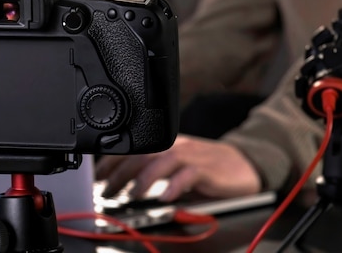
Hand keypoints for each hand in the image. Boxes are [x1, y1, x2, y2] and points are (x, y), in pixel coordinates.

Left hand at [95, 134, 261, 201]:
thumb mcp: (178, 166)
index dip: (113, 161)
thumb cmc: (209, 167)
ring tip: (130, 194)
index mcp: (166, 145)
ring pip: (161, 162)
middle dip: (120, 172)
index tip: (97, 175)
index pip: (133, 148)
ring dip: (143, 179)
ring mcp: (192, 157)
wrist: (245, 164)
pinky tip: (166, 197)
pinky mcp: (207, 171)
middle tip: (105, 189)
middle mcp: (176, 147)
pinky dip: (175, 186)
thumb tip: (124, 184)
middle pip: (142, 154)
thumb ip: (155, 171)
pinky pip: (188, 176)